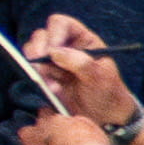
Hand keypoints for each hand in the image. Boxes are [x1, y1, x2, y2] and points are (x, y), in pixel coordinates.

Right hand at [24, 14, 130, 134]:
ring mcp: (54, 63)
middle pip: (42, 36)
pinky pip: (34, 72)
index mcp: (84, 41)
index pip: (62, 24)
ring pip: (33, 53)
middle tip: (38, 65)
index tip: (51, 50)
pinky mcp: (47, 78)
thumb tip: (54, 52)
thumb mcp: (100, 78)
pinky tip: (52, 90)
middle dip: (38, 50)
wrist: (105, 120)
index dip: (54, 33)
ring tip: (52, 86)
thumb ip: (81, 63)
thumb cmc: (109, 95)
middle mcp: (67, 47)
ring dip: (38, 69)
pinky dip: (38, 80)